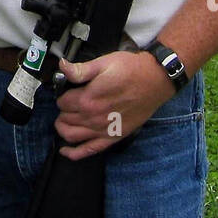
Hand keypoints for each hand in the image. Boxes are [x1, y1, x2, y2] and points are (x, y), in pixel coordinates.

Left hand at [53, 51, 175, 159]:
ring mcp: (103, 130)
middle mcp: (93, 118)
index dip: (62, 96)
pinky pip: (89, 150)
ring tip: (64, 120)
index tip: (67, 91)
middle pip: (65, 119)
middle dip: (62, 111)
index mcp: (88, 98)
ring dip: (63, 129)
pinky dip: (74, 153)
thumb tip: (62, 66)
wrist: (155, 80)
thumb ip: (80, 69)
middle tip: (68, 102)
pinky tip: (64, 151)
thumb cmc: (130, 69)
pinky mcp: (114, 137)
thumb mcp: (103, 63)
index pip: (62, 102)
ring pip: (71, 136)